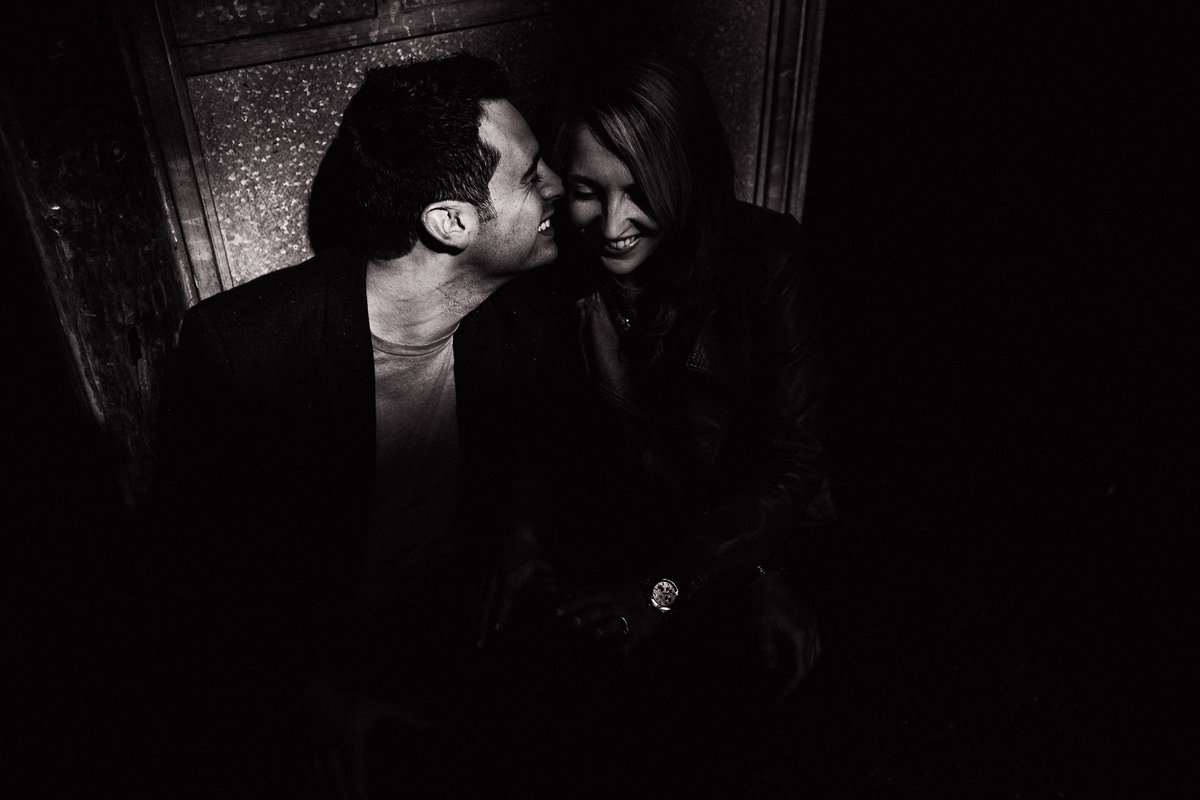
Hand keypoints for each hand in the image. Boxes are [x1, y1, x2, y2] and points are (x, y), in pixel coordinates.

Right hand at [304, 680, 427, 799]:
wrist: (314, 694)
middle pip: (335, 779)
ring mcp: (312, 750)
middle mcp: (328, 744)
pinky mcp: (302, 754)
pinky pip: (309, 777)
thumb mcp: (377, 705)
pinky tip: (325, 796)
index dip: (358, 787)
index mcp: (348, 735)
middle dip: (342, 797)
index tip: (364, 799)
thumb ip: (402, 715)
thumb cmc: (351, 703)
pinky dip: (316, 788)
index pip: (354, 767)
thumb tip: (427, 724)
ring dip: (328, 794)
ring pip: (319, 781)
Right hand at [477, 524, 556, 647]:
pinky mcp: (480, 575)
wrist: (513, 533)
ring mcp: (485, 577)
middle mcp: (494, 580)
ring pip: (476, 602)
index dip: (500, 615)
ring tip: (472, 638)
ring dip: (474, 621)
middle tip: (479, 644)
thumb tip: (555, 594)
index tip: (496, 630)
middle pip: (485, 606)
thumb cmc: (530, 552)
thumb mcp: (542, 565)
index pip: (504, 601)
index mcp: (510, 578)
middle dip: (481, 626)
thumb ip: (547, 581)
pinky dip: (470, 608)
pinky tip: (468, 621)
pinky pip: (472, 595)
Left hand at [557, 583, 660, 654]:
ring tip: (595, 634)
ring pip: (617, 623)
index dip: (571, 605)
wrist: (657, 592)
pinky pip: (632, 639)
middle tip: (570, 623)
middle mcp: (616, 605)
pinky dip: (626, 645)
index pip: (585, 599)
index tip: (556, 612)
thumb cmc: (626, 591)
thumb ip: (585, 591)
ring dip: (606, 629)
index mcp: (606, 594)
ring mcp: (628, 617)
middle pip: (598, 610)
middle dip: (585, 617)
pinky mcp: (639, 630)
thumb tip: (562, 595)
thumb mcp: (606, 587)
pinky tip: (620, 653)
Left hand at [749, 571, 820, 701]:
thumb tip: (771, 666)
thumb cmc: (763, 599)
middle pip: (810, 664)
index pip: (800, 668)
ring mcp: (813, 624)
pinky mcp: (810, 619)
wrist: (770, 577)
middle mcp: (811, 631)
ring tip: (791, 679)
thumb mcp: (760, 623)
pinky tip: (799, 658)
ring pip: (816, 654)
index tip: (781, 696)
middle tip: (784, 692)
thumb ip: (766, 645)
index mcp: (800, 634)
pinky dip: (809, 655)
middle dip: (799, 680)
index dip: (792, 685)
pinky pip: (815, 643)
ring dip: (805, 668)